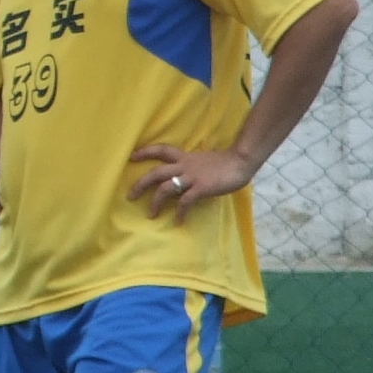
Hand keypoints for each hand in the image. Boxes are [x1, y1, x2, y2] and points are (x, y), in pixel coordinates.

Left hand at [129, 143, 255, 223]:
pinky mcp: (201, 187)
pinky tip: (179, 221)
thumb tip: (179, 181)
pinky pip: (185, 201)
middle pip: (155, 172)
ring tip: (151, 214)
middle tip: (130, 196)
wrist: (241, 161)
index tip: (131, 157)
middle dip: (140, 184)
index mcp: (184, 158)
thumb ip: (189, 168)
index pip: (161, 150)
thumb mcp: (201, 162)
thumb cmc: (224, 162)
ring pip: (165, 188)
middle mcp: (184, 166)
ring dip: (156, 202)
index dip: (145, 152)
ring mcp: (192, 176)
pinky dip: (180, 212)